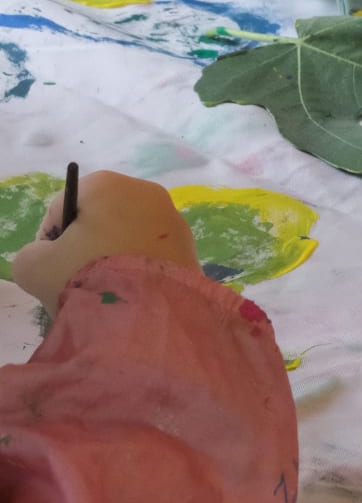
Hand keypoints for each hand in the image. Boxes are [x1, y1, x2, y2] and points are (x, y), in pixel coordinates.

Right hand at [10, 171, 201, 315]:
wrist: (146, 317)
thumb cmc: (88, 279)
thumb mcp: (37, 269)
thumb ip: (31, 256)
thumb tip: (44, 258)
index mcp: (106, 185)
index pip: (64, 208)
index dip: (51, 241)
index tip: (52, 270)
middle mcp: (144, 191)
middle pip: (99, 220)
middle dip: (85, 250)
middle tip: (78, 285)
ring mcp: (172, 218)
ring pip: (127, 238)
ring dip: (113, 262)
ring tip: (106, 296)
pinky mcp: (189, 247)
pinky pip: (151, 256)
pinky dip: (138, 273)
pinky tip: (131, 299)